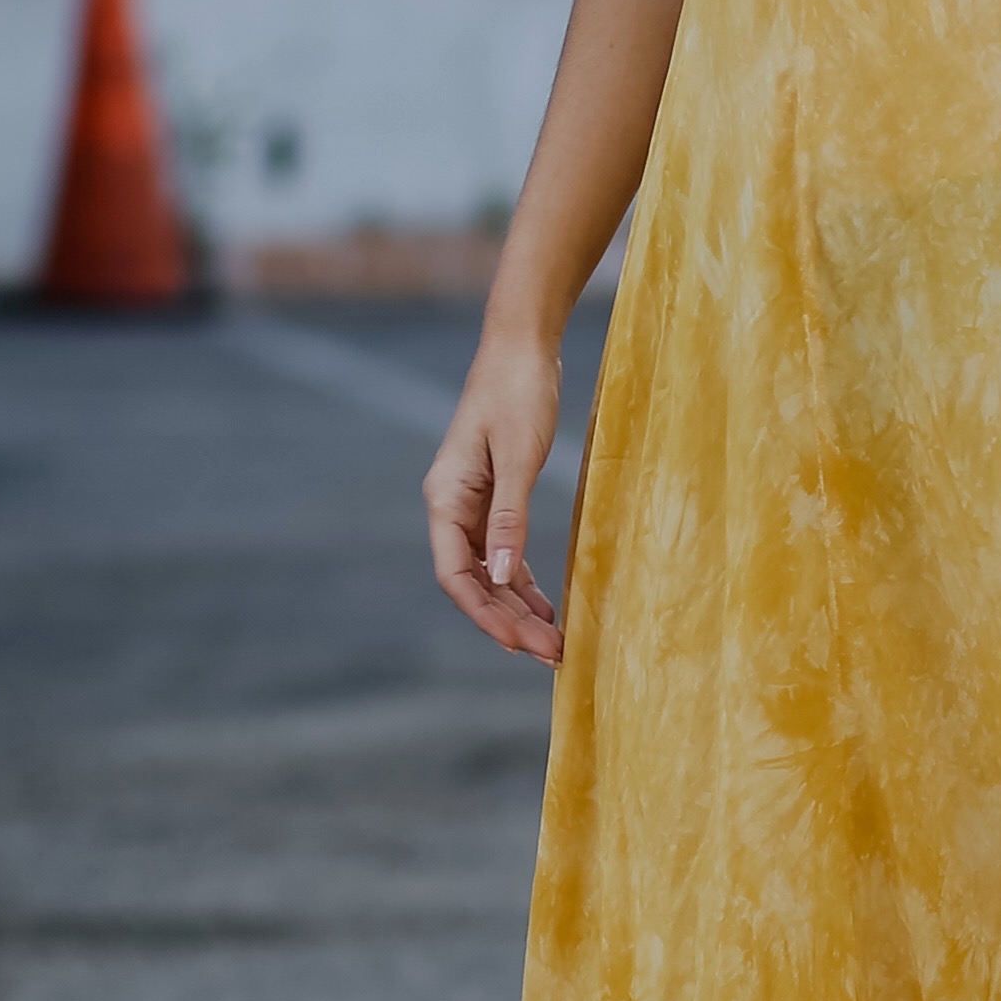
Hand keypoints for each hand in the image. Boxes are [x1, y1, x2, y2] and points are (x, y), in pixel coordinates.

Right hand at [426, 331, 566, 662]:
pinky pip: (504, 553)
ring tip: (555, 643)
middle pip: (475, 582)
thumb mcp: (518, 456)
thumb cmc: (518, 392)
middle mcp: (451, 507)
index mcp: (445, 498)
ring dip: (520, 608)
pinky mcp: (495, 497)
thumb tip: (502, 577)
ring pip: (491, 573)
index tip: (521, 645)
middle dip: (510, 622)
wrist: (523, 345)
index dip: (486, 616)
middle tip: (553, 655)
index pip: (456, 575)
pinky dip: (525, 582)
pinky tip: (549, 606)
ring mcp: (472, 504)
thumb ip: (509, 517)